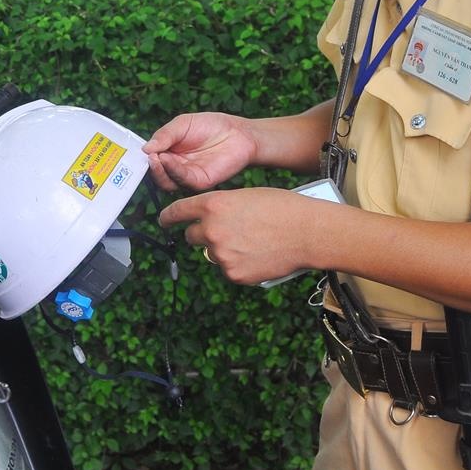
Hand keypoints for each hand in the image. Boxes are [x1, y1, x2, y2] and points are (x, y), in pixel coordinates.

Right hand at [143, 112, 261, 191]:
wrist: (238, 133)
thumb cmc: (211, 126)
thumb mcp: (182, 124)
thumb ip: (164, 135)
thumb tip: (145, 149)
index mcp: (169, 152)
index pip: (151, 160)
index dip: (143, 158)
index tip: (139, 152)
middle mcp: (176, 167)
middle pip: (156, 174)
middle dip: (150, 167)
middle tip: (149, 157)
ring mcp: (187, 176)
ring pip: (166, 182)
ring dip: (159, 171)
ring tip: (157, 158)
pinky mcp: (199, 182)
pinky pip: (182, 180)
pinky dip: (172, 171)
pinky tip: (168, 160)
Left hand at [158, 187, 331, 284]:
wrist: (307, 233)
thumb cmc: (282, 207)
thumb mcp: (244, 196)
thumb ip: (221, 207)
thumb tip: (210, 219)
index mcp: (213, 205)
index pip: (178, 212)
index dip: (168, 217)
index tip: (163, 221)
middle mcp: (211, 230)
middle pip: (191, 236)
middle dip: (202, 234)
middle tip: (224, 232)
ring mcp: (221, 254)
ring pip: (212, 253)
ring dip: (223, 249)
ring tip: (251, 242)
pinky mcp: (233, 274)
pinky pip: (228, 269)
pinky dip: (238, 264)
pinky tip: (257, 255)